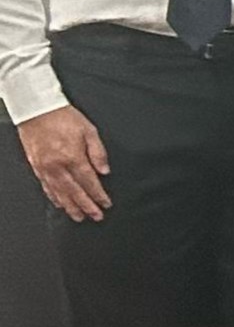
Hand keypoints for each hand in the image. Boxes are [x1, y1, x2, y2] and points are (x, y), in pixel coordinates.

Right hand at [16, 105, 109, 221]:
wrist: (37, 109)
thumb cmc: (63, 117)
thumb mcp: (89, 131)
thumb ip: (98, 153)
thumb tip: (105, 171)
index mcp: (73, 157)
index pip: (89, 182)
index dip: (98, 195)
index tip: (106, 204)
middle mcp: (57, 165)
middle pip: (74, 192)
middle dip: (86, 206)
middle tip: (95, 217)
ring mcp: (45, 167)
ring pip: (59, 192)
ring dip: (70, 206)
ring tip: (79, 217)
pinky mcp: (36, 166)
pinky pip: (46, 186)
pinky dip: (54, 197)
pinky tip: (60, 203)